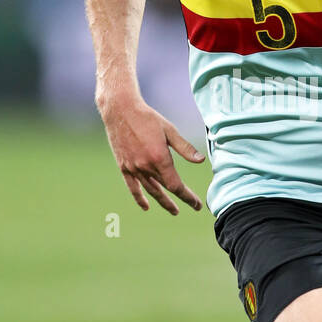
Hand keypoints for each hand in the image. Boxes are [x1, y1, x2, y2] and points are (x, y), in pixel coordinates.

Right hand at [98, 96, 204, 215]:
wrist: (121, 111)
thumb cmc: (147, 118)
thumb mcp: (170, 131)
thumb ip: (185, 148)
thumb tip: (201, 160)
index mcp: (159, 158)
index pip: (176, 185)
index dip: (187, 197)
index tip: (196, 204)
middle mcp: (146, 167)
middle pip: (166, 189)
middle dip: (180, 199)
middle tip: (192, 207)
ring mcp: (133, 168)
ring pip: (151, 190)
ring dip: (163, 202)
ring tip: (174, 210)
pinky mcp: (124, 167)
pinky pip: (132, 187)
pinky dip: (140, 198)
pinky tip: (146, 207)